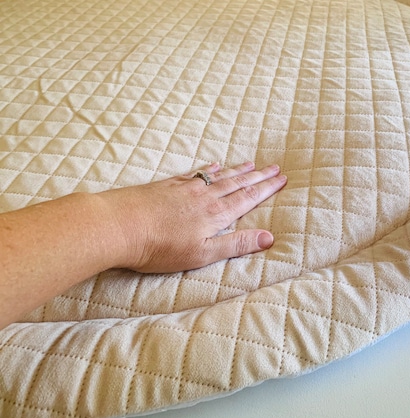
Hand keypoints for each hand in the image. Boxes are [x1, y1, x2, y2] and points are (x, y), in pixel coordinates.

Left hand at [100, 161, 286, 272]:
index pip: (248, 199)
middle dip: (258, 177)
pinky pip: (196, 173)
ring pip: (219, 176)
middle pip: (237, 184)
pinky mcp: (168, 186)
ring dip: (237, 170)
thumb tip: (269, 238)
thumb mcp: (203, 254)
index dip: (266, 189)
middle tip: (274, 167)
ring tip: (251, 164)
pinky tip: (214, 164)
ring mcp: (185, 189)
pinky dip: (209, 168)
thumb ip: (236, 245)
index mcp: (216, 215)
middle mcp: (204, 197)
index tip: (281, 179)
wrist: (119, 226)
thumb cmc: (160, 247)